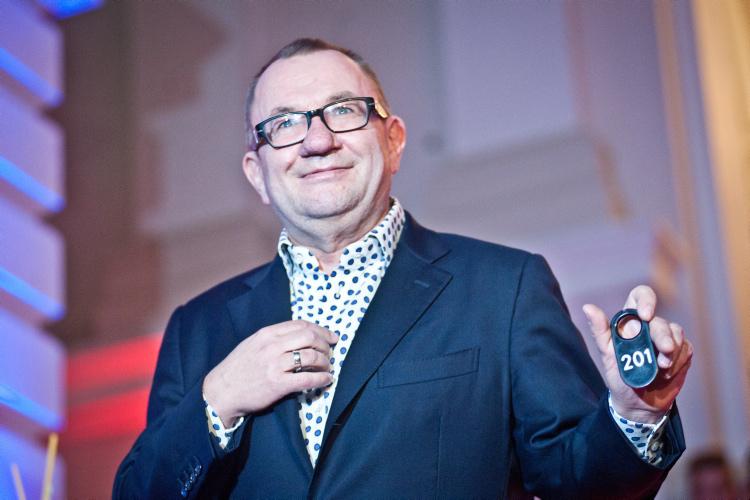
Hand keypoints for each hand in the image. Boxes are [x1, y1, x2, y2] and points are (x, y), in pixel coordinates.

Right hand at [203, 320, 337, 426]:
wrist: (221, 392)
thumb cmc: (238, 368)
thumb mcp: (253, 344)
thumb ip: (274, 338)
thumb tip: (300, 335)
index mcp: (267, 333)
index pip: (301, 325)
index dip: (321, 330)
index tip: (331, 337)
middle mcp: (272, 346)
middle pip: (310, 337)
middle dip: (325, 344)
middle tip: (331, 353)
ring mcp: (274, 365)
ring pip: (311, 356)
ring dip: (325, 362)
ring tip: (328, 368)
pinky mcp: (277, 384)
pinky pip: (307, 379)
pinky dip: (322, 379)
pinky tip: (327, 380)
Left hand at [582, 285, 692, 422]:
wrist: (638, 404)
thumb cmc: (620, 376)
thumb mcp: (607, 354)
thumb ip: (599, 330)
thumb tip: (587, 307)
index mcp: (631, 321)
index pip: (640, 296)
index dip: (646, 300)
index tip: (646, 316)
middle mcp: (650, 326)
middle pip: (661, 321)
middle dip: (663, 336)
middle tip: (664, 351)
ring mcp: (667, 338)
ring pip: (676, 333)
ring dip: (672, 351)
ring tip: (662, 368)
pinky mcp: (681, 352)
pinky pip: (686, 349)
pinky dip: (678, 362)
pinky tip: (667, 373)